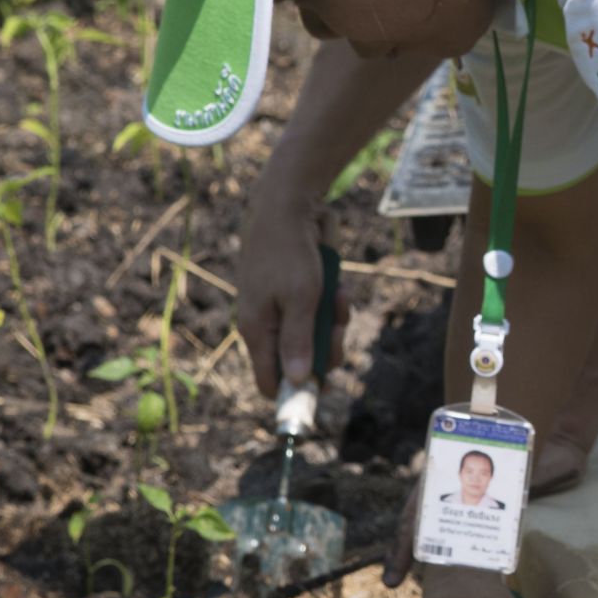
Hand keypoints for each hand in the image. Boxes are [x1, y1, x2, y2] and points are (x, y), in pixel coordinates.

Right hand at [234, 187, 346, 400]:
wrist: (289, 205)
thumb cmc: (289, 251)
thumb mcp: (299, 299)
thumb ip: (298, 341)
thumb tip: (297, 382)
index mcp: (258, 331)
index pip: (270, 382)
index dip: (294, 393)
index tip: (323, 391)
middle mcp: (268, 325)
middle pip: (302, 363)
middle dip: (327, 350)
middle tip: (339, 331)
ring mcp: (285, 310)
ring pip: (318, 338)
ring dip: (335, 324)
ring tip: (339, 298)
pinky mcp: (300, 295)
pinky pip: (323, 314)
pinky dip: (334, 305)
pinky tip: (339, 287)